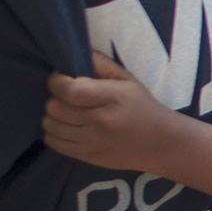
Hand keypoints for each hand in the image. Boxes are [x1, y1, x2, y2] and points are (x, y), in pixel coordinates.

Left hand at [44, 54, 182, 169]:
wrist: (161, 143)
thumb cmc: (143, 107)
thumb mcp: (129, 80)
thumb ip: (102, 64)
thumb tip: (77, 53)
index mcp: (112, 98)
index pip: (69, 90)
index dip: (56, 81)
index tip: (60, 78)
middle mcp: (100, 121)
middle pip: (55, 107)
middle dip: (54, 97)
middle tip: (66, 95)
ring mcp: (92, 142)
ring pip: (50, 125)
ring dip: (52, 115)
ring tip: (65, 111)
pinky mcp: (88, 156)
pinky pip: (53, 143)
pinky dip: (52, 132)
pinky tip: (65, 126)